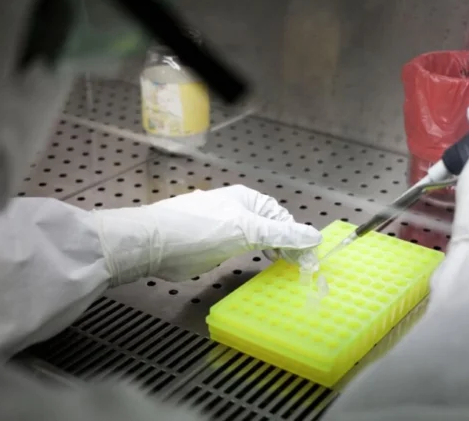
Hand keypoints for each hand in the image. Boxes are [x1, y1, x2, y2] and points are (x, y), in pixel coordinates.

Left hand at [95, 185, 321, 283]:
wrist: (154, 244)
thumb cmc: (200, 230)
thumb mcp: (248, 230)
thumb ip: (282, 234)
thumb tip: (315, 236)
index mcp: (248, 199)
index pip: (284, 219)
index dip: (299, 239)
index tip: (309, 262)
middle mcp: (238, 210)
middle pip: (272, 228)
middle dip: (288, 246)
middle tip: (300, 269)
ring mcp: (224, 227)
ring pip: (258, 239)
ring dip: (272, 252)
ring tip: (284, 268)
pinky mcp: (212, 245)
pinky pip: (242, 250)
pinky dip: (254, 258)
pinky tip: (257, 267)